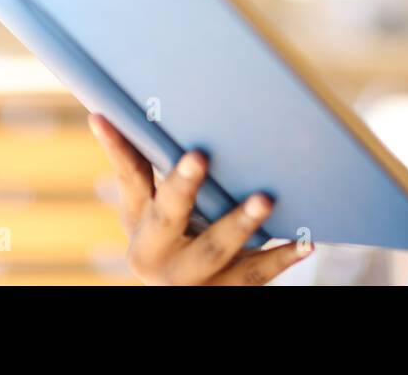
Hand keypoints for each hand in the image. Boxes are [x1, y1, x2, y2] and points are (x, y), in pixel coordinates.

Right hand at [87, 112, 313, 284]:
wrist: (180, 291)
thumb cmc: (167, 233)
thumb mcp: (146, 208)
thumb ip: (136, 167)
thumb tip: (103, 115)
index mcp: (139, 226)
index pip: (131, 181)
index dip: (121, 150)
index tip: (115, 120)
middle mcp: (157, 257)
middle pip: (170, 217)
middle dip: (184, 187)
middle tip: (199, 155)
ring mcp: (192, 279)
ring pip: (217, 251)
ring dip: (242, 224)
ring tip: (266, 199)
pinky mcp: (224, 292)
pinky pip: (255, 276)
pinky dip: (281, 258)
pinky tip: (305, 241)